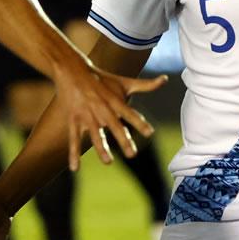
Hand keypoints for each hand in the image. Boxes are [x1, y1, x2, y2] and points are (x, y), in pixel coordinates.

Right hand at [53, 61, 167, 170]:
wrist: (73, 71)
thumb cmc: (103, 79)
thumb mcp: (124, 82)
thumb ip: (146, 85)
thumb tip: (166, 79)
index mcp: (115, 101)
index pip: (130, 113)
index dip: (140, 122)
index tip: (150, 133)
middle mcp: (102, 109)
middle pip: (114, 126)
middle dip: (123, 139)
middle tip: (132, 154)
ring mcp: (87, 115)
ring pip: (95, 134)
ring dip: (101, 148)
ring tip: (108, 162)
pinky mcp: (73, 120)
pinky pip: (73, 138)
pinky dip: (73, 154)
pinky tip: (75, 168)